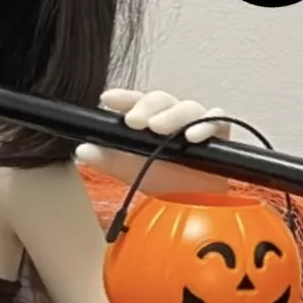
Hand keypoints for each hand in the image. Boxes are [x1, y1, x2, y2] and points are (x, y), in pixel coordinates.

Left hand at [76, 88, 230, 196]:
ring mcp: (198, 123)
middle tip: (133, 121)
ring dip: (172, 116)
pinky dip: (206, 126)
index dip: (123, 97)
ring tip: (158, 128)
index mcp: (151, 120)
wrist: (193, 204)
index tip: (107, 99)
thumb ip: (106, 159)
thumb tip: (82, 150)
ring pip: (188, 108)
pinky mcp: (220, 135)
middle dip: (146, 107)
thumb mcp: (130, 171)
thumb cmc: (164, 181)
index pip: (137, 102)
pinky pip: (217, 122)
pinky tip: (193, 137)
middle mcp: (174, 117)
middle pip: (161, 100)